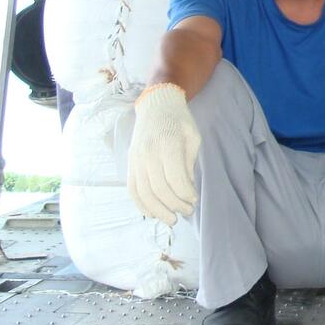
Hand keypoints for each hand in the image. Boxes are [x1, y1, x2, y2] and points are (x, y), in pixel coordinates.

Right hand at [126, 83, 199, 223]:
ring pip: (143, 192)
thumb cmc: (180, 120)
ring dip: (158, 210)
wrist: (156, 104)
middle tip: (187, 212)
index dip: (185, 194)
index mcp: (167, 144)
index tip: (194, 200)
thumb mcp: (193, 137)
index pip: (175, 178)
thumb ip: (189, 163)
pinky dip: (141, 204)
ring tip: (172, 219)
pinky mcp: (129, 163)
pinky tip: (152, 213)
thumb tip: (186, 189)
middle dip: (174, 205)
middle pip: (159, 189)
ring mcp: (135, 159)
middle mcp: (148, 153)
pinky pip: (132, 188)